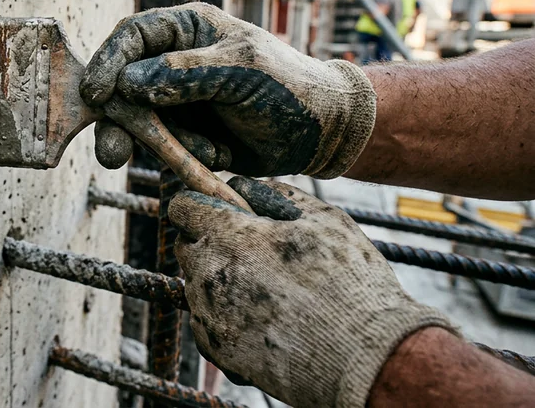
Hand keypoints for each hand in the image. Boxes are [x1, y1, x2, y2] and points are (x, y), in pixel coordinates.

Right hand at [80, 3, 375, 177]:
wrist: (321, 134)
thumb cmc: (290, 87)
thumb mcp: (243, 71)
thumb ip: (186, 73)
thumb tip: (128, 83)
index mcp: (187, 29)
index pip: (132, 36)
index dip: (108, 62)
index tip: (97, 94)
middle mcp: (173, 61)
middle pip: (122, 85)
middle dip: (119, 120)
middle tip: (112, 153)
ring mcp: (175, 98)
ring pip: (137, 122)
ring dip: (160, 145)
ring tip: (198, 156)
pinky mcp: (182, 132)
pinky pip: (162, 147)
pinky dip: (182, 159)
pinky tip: (215, 159)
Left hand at [170, 177, 454, 406]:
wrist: (364, 360)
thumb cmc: (351, 285)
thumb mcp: (325, 220)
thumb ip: (276, 194)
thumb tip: (245, 185)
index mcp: (231, 237)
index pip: (183, 206)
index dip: (202, 202)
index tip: (223, 208)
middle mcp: (208, 276)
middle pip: (187, 244)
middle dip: (211, 239)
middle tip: (254, 248)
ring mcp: (209, 316)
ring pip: (197, 283)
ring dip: (220, 277)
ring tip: (269, 288)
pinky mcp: (217, 350)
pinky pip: (207, 319)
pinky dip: (226, 314)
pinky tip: (265, 317)